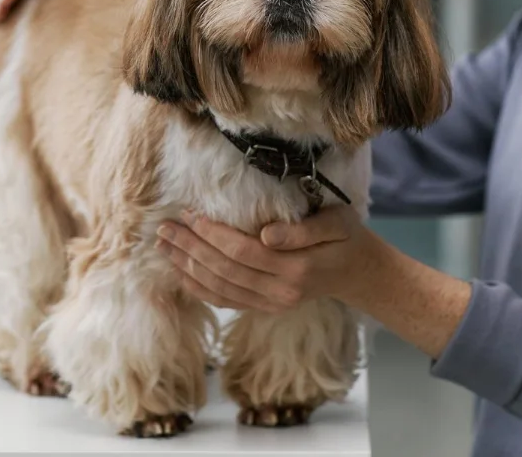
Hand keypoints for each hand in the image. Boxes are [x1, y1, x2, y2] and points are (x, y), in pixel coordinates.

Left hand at [154, 206, 366, 313]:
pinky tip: (180, 272)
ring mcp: (271, 304)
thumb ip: (304, 229)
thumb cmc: (345, 237)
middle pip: (224, 270)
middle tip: (163, 228)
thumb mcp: (337, 223)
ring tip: (163, 246)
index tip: (188, 214)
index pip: (241, 251)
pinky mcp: (265, 308)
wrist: (357, 271)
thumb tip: (267, 234)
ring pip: (219, 288)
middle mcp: (281, 292)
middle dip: (190, 248)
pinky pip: (225, 301)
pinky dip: (199, 288)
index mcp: (297, 268)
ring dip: (187, 267)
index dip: (211, 233)